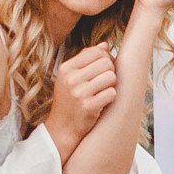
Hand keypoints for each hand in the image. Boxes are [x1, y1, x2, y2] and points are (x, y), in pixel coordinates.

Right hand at [46, 43, 116, 157]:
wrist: (62, 128)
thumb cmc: (69, 101)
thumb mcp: (71, 77)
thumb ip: (87, 59)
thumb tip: (105, 45)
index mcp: (66, 68)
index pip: (95, 52)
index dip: (104, 58)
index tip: (101, 70)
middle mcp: (71, 79)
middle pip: (106, 63)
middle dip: (109, 72)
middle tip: (103, 83)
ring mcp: (79, 93)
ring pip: (111, 77)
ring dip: (111, 85)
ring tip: (101, 92)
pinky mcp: (89, 107)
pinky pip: (112, 93)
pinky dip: (110, 98)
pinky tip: (101, 103)